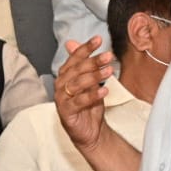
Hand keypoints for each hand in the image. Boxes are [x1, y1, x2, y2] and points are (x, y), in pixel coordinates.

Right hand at [55, 38, 113, 153]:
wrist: (90, 131)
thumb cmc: (89, 105)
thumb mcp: (90, 81)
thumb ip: (85, 64)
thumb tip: (73, 42)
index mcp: (65, 74)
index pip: (74, 58)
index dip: (85, 48)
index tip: (98, 39)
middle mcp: (61, 84)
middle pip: (76, 69)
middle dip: (93, 61)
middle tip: (108, 56)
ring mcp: (62, 98)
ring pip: (77, 84)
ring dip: (94, 76)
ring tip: (109, 71)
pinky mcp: (66, 112)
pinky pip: (79, 102)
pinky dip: (92, 95)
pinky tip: (104, 90)